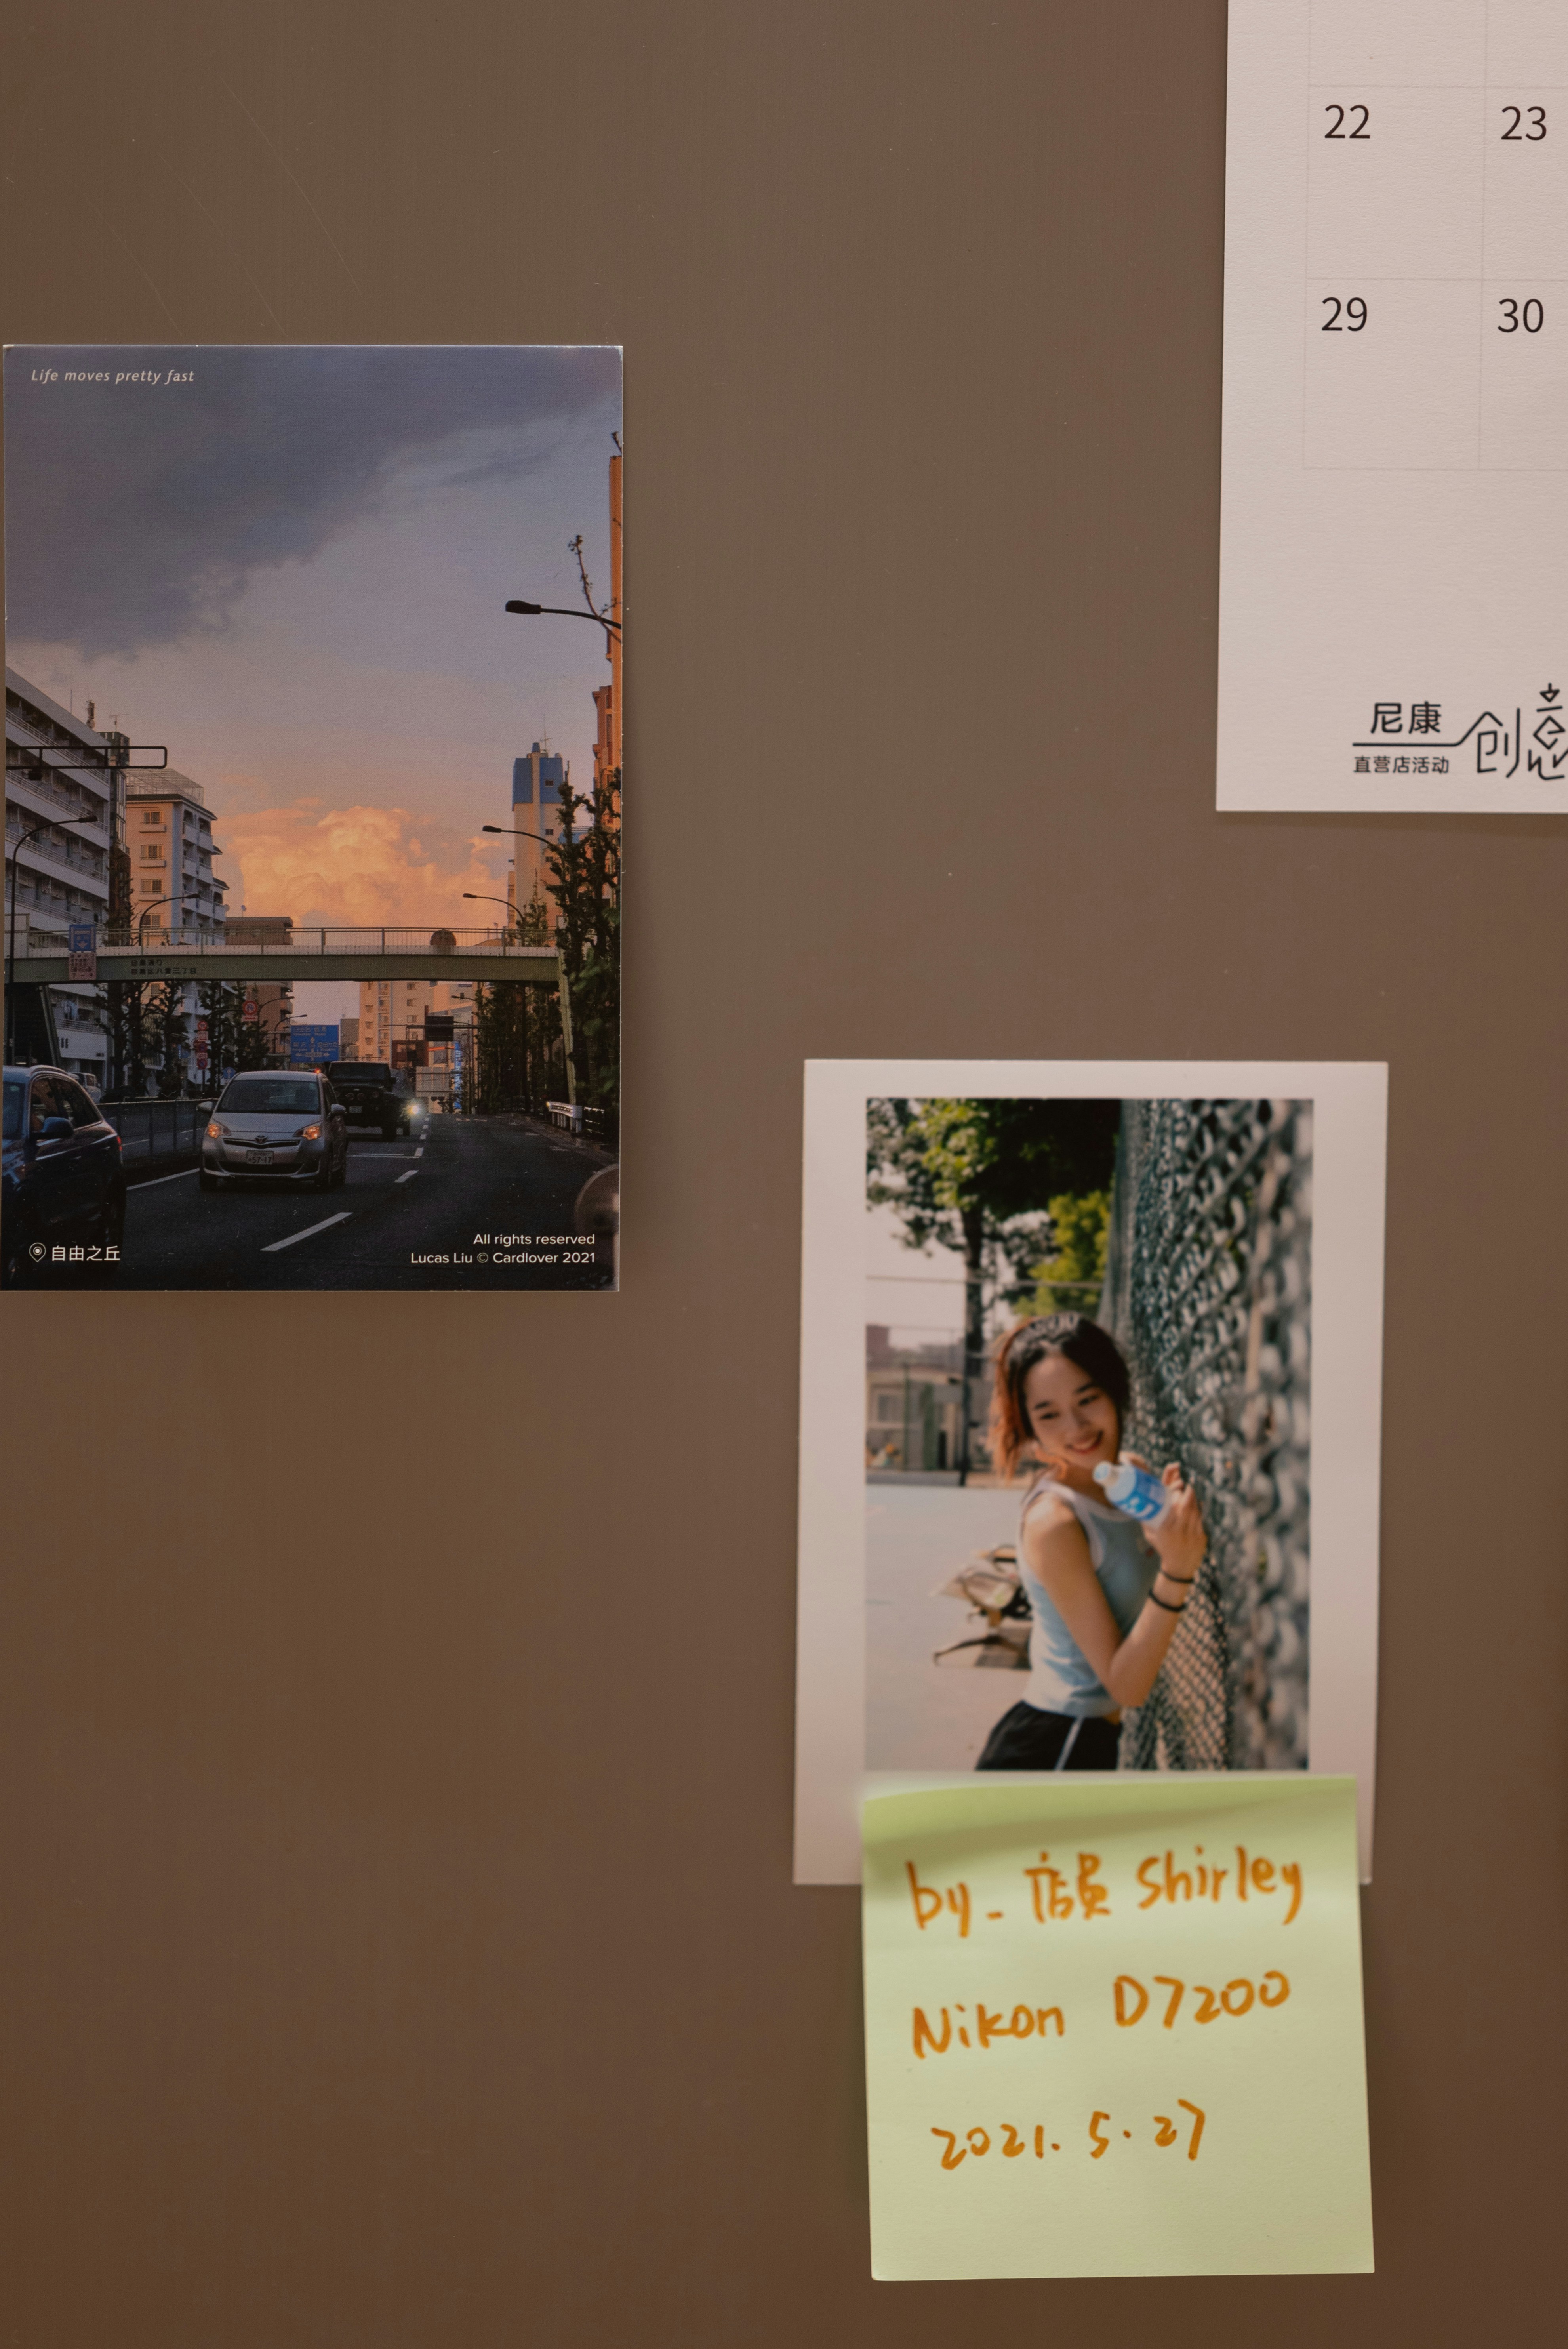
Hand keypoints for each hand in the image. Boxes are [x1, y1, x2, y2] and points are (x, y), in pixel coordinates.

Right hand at [1148, 1465, 1205, 1582]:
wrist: (1178, 1567)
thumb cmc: (1162, 1548)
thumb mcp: (1150, 1535)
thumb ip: (1146, 1520)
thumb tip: (1141, 1501)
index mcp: (1166, 1530)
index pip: (1175, 1507)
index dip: (1179, 1495)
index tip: (1179, 1487)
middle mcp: (1180, 1532)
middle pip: (1187, 1507)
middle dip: (1189, 1493)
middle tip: (1188, 1485)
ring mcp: (1192, 1536)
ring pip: (1196, 1512)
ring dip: (1195, 1501)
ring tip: (1192, 1493)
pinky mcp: (1201, 1538)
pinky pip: (1201, 1520)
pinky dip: (1199, 1511)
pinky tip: (1197, 1505)